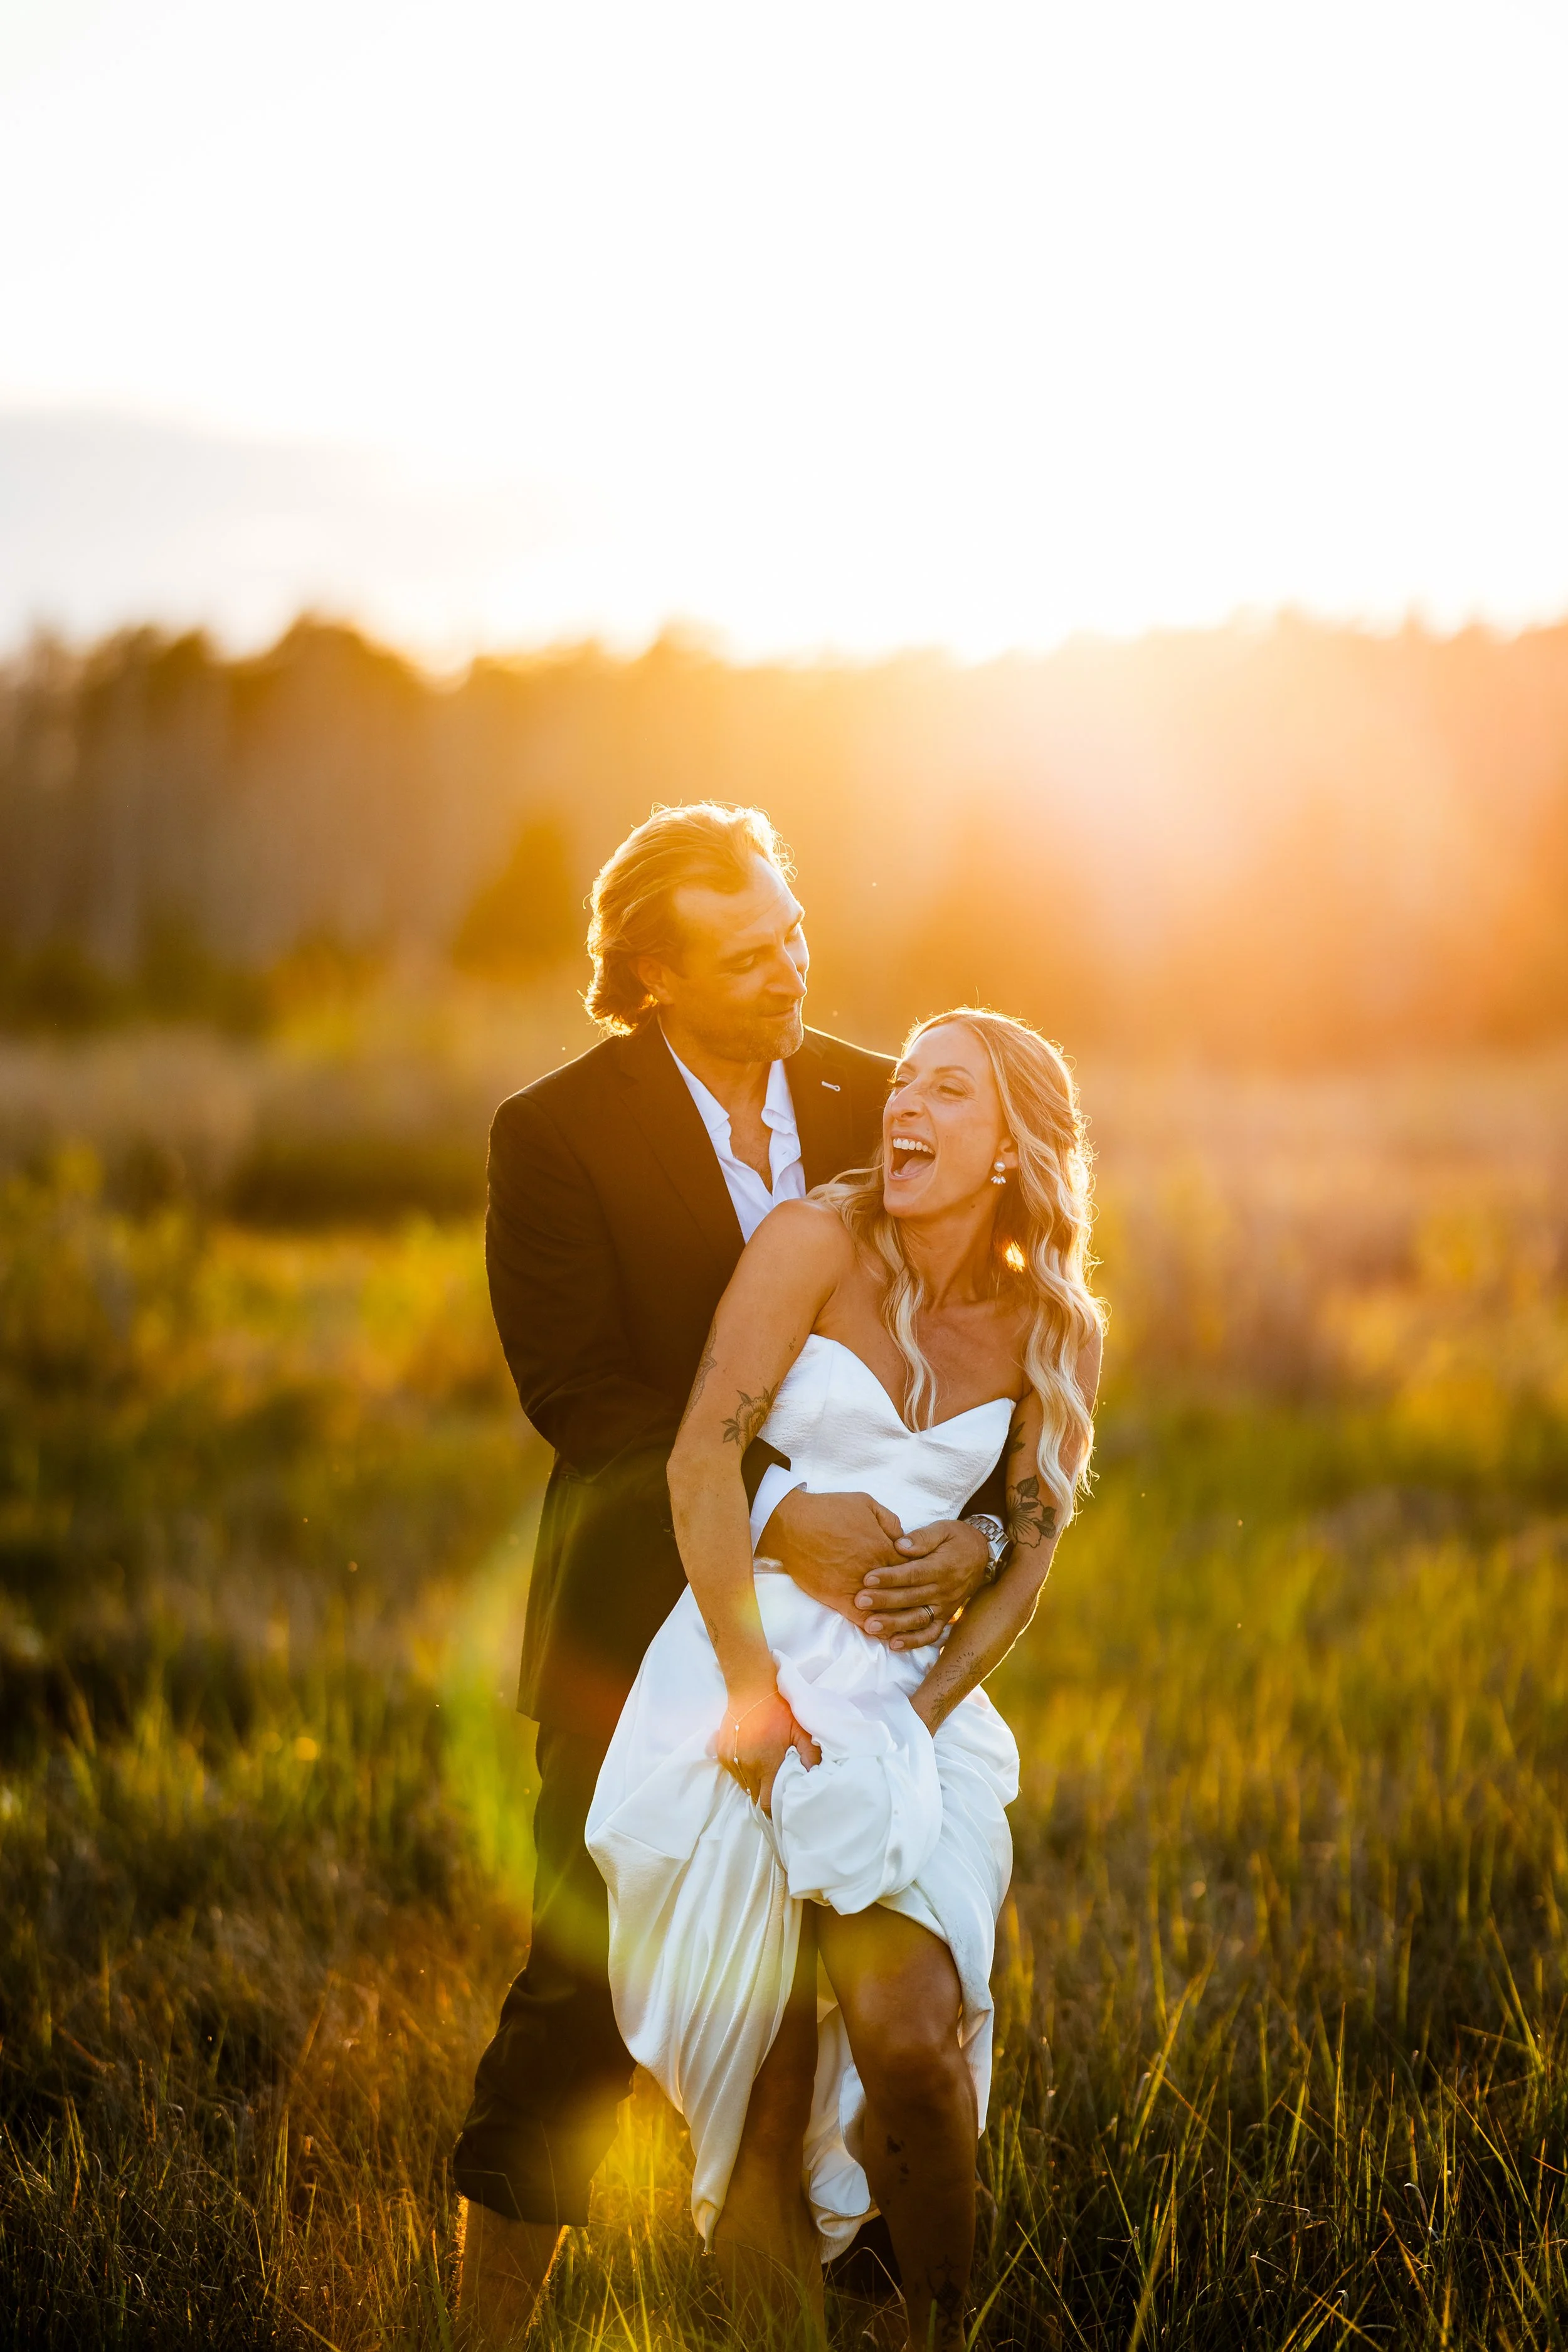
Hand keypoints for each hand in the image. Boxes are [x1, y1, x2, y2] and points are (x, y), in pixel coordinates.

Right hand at [722, 1689, 820, 1814]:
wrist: (751, 1686)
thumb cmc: (780, 1709)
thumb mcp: (802, 1731)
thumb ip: (811, 1758)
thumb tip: (814, 1780)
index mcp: (766, 1764)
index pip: (766, 1803)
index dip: (774, 1808)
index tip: (782, 1806)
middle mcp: (745, 1766)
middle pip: (754, 1795)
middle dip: (765, 1794)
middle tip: (777, 1786)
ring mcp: (730, 1759)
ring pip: (743, 1783)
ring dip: (754, 1781)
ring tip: (766, 1768)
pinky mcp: (720, 1751)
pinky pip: (733, 1770)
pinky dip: (743, 1769)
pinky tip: (753, 1756)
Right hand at [760, 1488, 907, 1618]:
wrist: (792, 1524)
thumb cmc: (828, 1510)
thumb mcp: (866, 1503)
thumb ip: (890, 1520)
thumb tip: (903, 1538)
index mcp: (883, 1547)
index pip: (913, 1569)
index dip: (920, 1575)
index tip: (921, 1579)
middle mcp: (873, 1571)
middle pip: (903, 1593)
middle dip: (913, 1599)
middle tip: (919, 1604)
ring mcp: (855, 1587)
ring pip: (885, 1610)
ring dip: (896, 1617)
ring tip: (905, 1623)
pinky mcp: (837, 1598)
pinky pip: (861, 1618)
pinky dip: (873, 1626)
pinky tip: (881, 1631)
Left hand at [854, 1517, 989, 1648]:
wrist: (982, 1555)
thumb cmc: (957, 1539)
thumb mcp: (943, 1529)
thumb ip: (922, 1538)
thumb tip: (899, 1544)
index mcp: (941, 1566)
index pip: (912, 1574)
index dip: (890, 1577)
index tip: (867, 1579)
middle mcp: (944, 1589)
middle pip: (910, 1597)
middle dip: (884, 1601)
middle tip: (860, 1602)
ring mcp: (945, 1606)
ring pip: (918, 1619)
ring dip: (894, 1624)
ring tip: (871, 1626)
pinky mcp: (945, 1617)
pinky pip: (931, 1633)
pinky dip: (913, 1641)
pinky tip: (893, 1644)